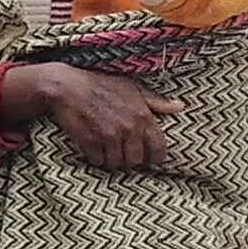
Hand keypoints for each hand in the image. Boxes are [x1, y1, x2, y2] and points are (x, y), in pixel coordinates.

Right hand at [10, 63, 181, 169]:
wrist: (67, 87)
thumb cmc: (101, 85)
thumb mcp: (132, 88)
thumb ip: (156, 101)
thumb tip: (179, 107)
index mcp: (143, 116)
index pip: (158, 149)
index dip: (154, 157)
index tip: (147, 157)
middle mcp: (128, 128)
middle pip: (136, 160)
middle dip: (129, 158)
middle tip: (121, 150)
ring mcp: (109, 136)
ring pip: (117, 163)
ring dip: (111, 159)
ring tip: (106, 148)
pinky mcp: (90, 142)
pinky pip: (98, 161)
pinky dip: (95, 157)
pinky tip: (93, 147)